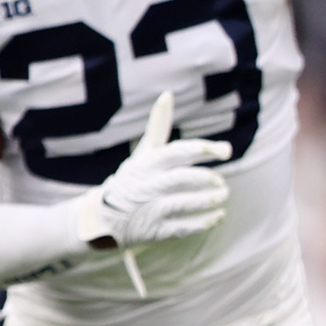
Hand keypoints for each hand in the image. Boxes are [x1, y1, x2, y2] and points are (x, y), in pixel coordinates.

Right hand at [84, 136, 229, 248]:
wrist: (101, 219)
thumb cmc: (132, 179)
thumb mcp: (142, 154)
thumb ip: (158, 126)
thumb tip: (167, 94)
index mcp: (145, 164)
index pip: (177, 152)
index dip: (203, 149)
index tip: (224, 151)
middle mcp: (145, 186)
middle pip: (181, 179)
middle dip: (206, 179)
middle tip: (221, 182)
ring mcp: (148, 210)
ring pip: (183, 203)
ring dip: (208, 200)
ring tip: (222, 196)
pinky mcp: (153, 231)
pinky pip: (182, 227)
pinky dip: (204, 222)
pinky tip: (218, 215)